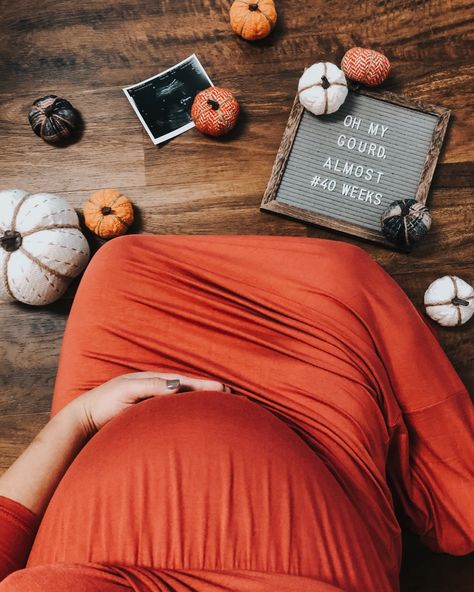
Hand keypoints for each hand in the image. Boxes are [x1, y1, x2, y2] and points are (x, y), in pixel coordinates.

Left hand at [70, 371, 230, 437]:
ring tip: (223, 407)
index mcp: (154, 380)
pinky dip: (190, 412)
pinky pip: (175, 413)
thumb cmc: (105, 402)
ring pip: (184, 402)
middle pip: (189, 390)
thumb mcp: (127, 389)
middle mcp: (157, 390)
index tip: (225, 389)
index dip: (206, 385)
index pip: (186, 382)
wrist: (85, 420)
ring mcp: (155, 404)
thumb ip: (151, 385)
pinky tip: (199, 419)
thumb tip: (177, 385)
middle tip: (233, 396)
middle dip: (210, 392)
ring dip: (203, 403)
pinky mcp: (150, 418)